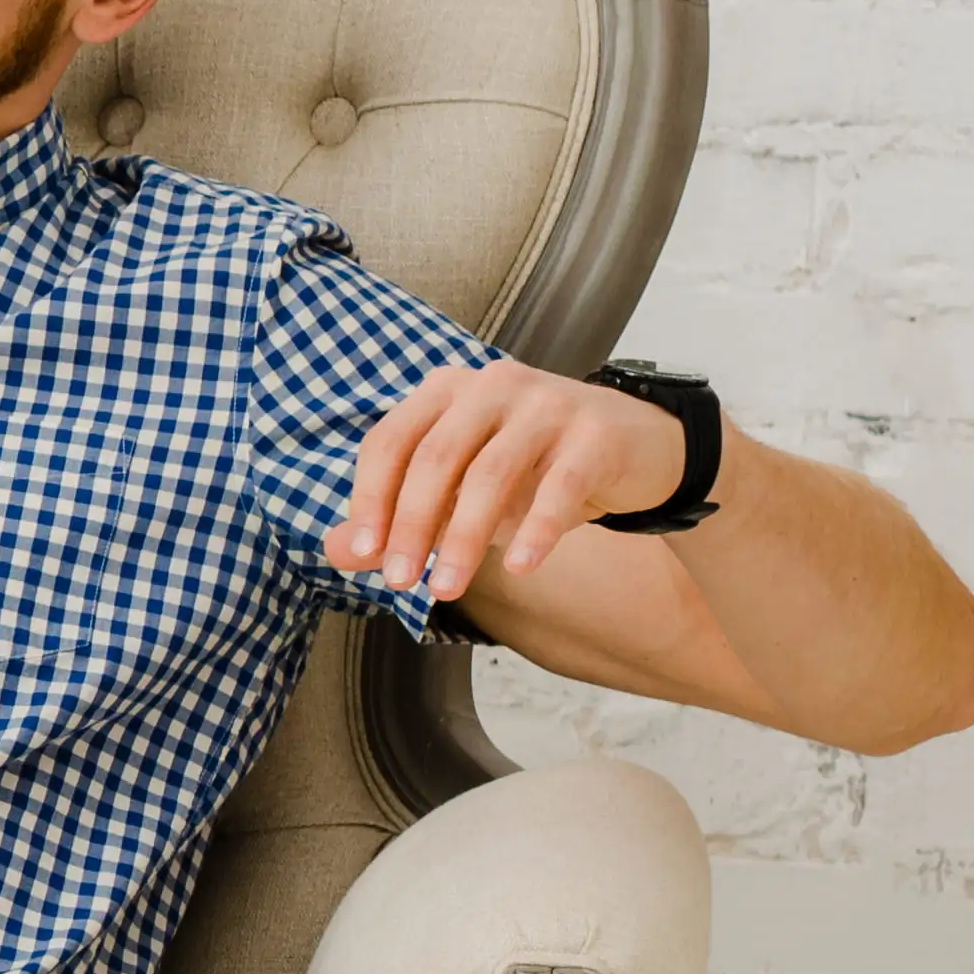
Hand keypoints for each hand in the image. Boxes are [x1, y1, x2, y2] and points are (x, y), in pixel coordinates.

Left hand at [330, 360, 698, 608]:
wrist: (636, 450)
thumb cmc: (533, 470)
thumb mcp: (461, 491)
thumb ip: (400, 516)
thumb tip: (337, 551)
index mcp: (448, 391)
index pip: (391, 441)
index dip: (370, 498)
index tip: (364, 553)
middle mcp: (493, 384)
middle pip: (436, 457)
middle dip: (412, 524)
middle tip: (401, 582)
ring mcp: (548, 403)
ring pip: (491, 474)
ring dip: (465, 538)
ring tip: (447, 589)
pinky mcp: (596, 432)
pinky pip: (559, 484)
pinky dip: (535, 529)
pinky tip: (521, 567)